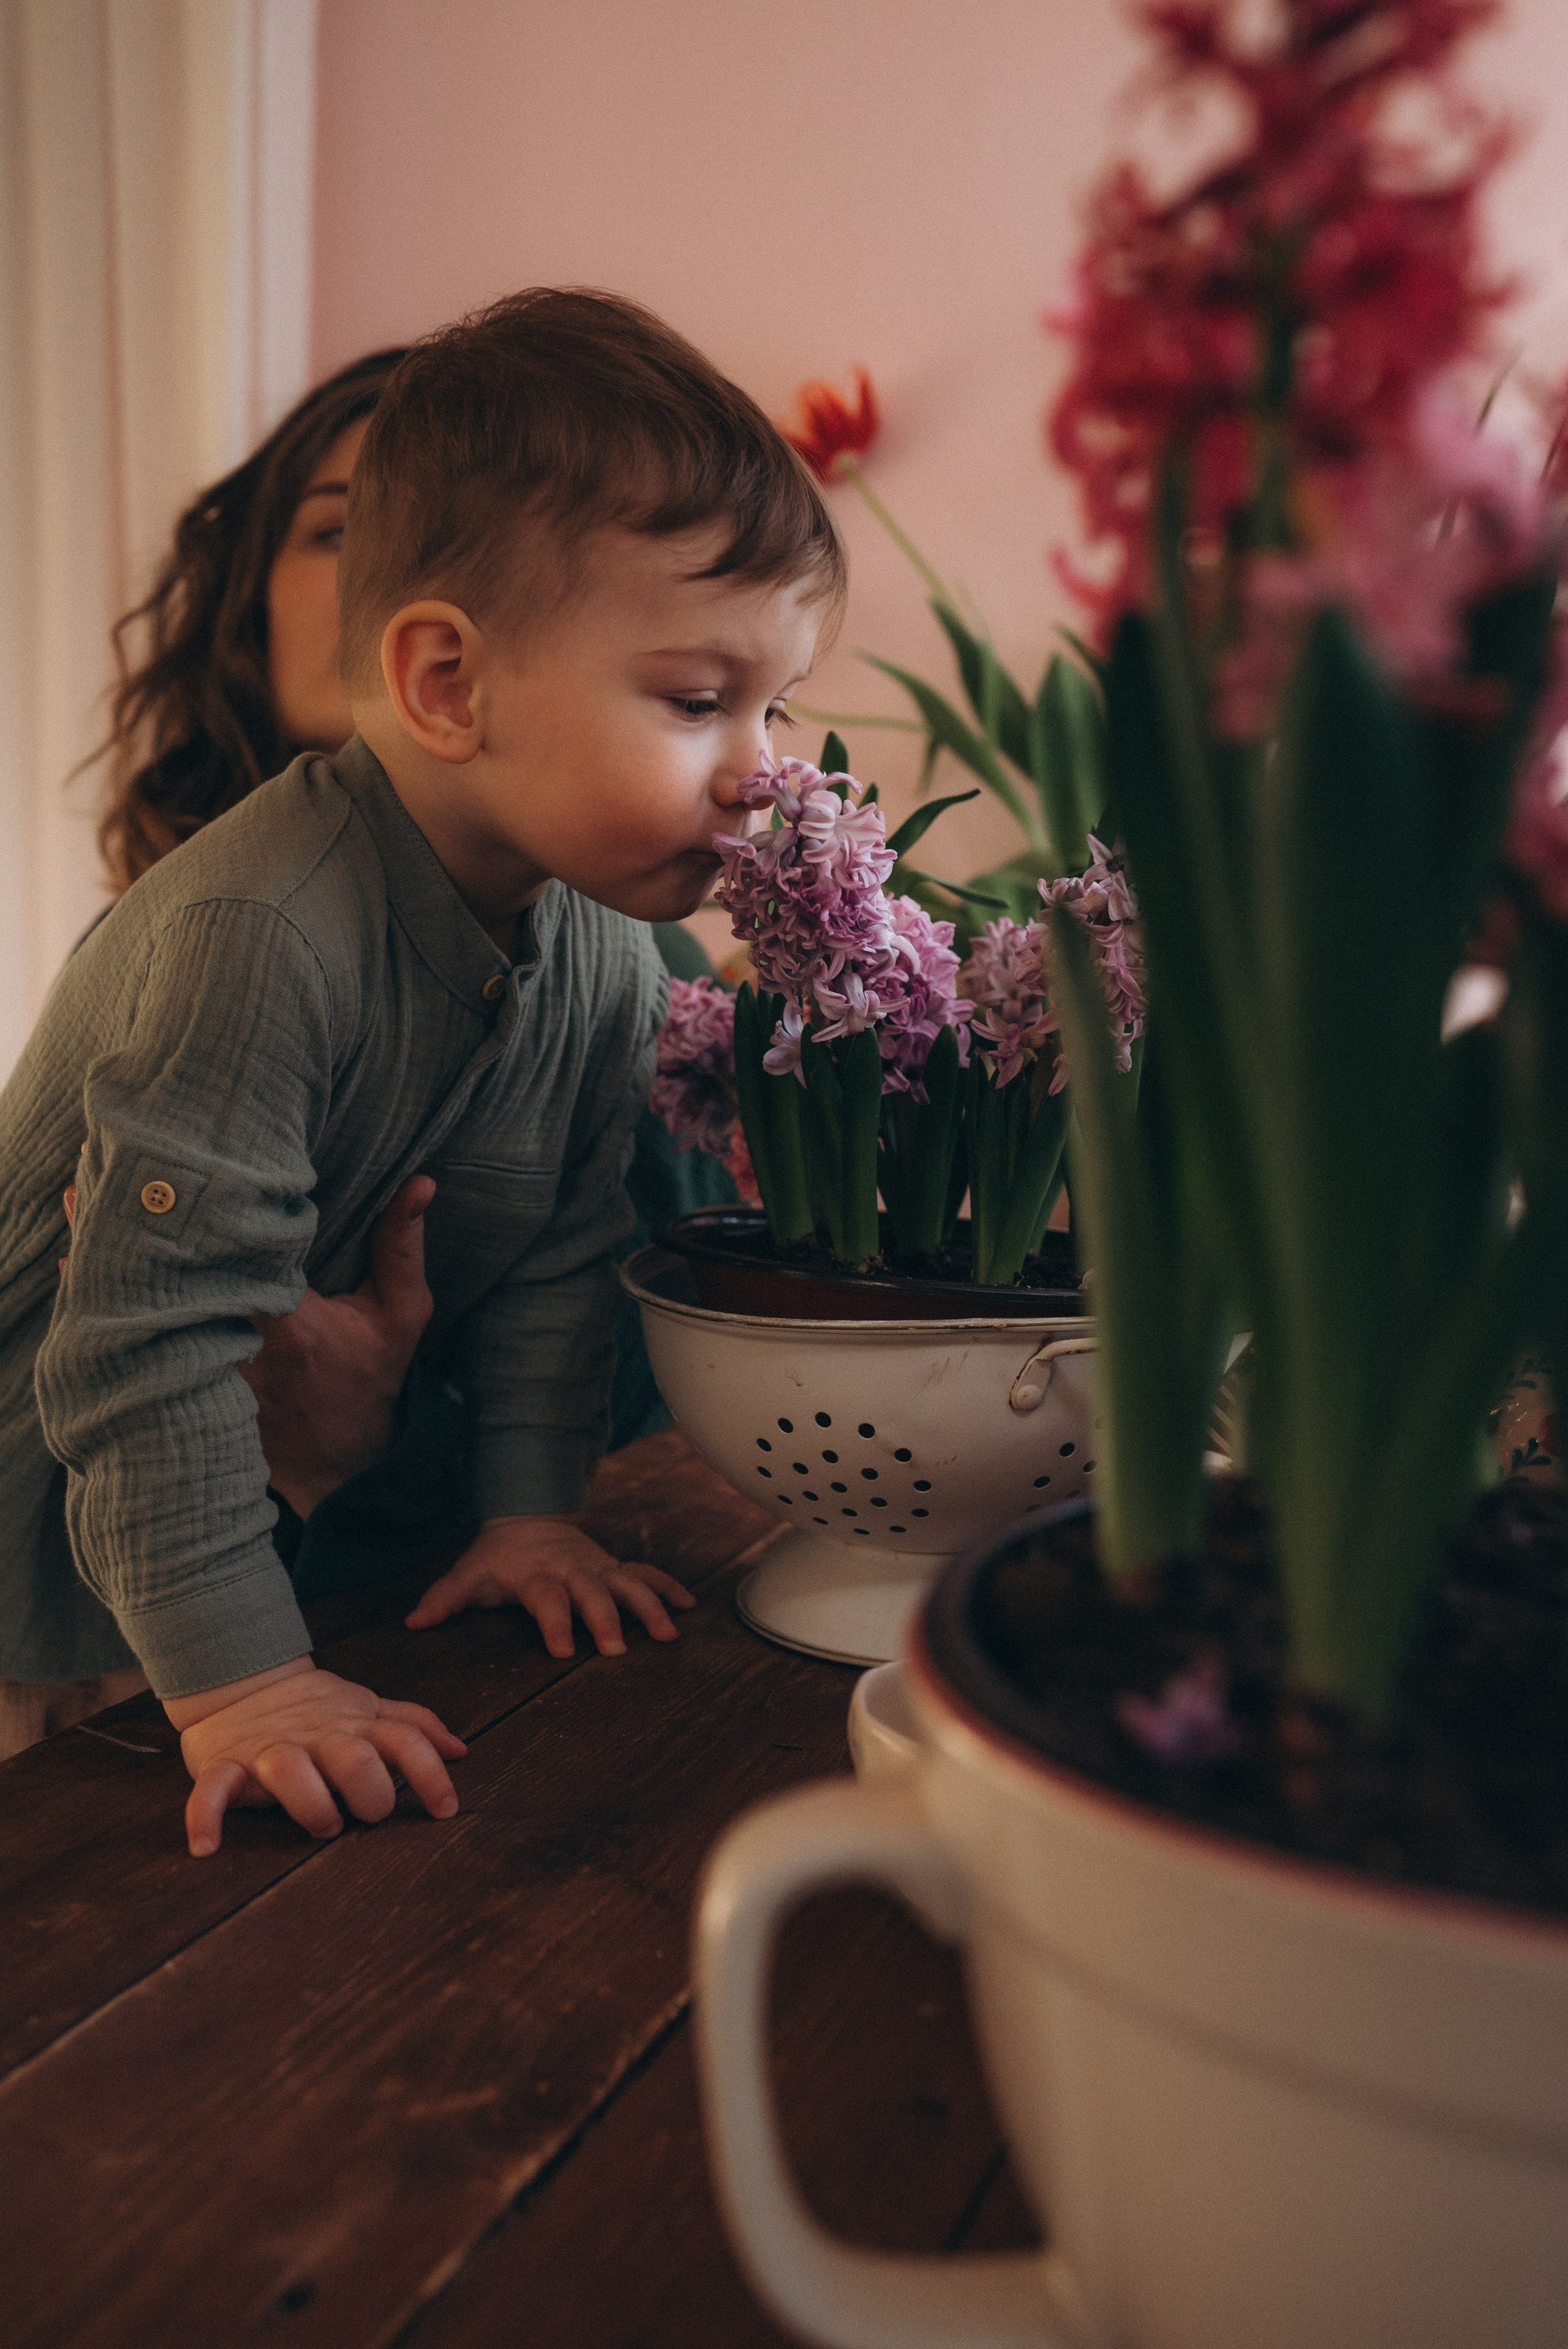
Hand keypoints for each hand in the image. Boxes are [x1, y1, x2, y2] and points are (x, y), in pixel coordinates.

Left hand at [62, 1166, 436, 1519]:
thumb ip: (401, 1249)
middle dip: (139, 1225)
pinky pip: (133, 1345)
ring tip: (78, 1198)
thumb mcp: (399, 1317)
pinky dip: (104, 1305)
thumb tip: (421, 1182)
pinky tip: (76, 1265)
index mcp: (288, 1327)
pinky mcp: (179, 1391)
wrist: (339, 1470)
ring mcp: (201, 1375)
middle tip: (100, 1166)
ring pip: (144, 1312)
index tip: (183, 1166)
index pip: (236, 1262)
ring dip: (109, 1259)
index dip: (204, 1216)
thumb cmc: (369, 1384)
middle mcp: (234, 1351)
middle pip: (173, 1281)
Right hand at [166, 1657, 465, 1857]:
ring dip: (311, 1804)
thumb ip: (413, 1726)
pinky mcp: (223, 1764)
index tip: (446, 1810)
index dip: (430, 1774)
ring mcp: (270, 1749)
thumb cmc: (315, 1711)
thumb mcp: (368, 1709)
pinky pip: (212, 1790)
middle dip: (371, 1793)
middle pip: (354, 1759)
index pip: (404, 1740)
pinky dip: (204, 1817)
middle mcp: (318, 1736)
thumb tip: (460, 1751)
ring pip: (290, 1771)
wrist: (240, 1683)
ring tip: (322, 1825)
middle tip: (367, 1816)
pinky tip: (206, 1846)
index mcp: (356, 1724)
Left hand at [405, 1517, 696, 1657]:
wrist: (527, 1516)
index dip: (556, 1621)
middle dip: (606, 1619)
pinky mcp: (613, 1566)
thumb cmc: (497, 1557)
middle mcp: (573, 1570)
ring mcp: (598, 1566)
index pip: (548, 1598)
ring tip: (667, 1634)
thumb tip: (414, 1623)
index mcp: (538, 1574)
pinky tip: (689, 1606)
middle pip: (593, 1593)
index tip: (564, 1650)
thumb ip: (445, 1598)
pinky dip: (668, 1587)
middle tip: (616, 1650)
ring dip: (648, 1606)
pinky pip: (645, 1573)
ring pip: (628, 1583)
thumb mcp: (468, 1573)